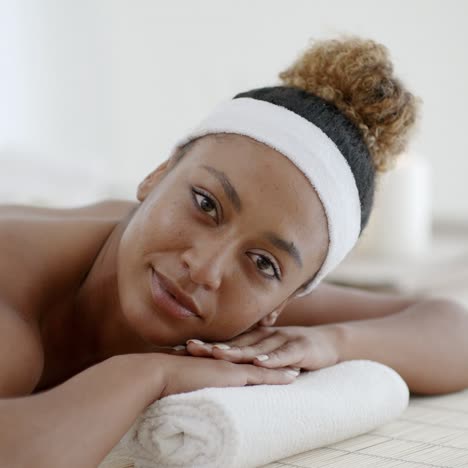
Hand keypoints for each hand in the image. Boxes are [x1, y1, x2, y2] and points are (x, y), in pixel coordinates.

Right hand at [158, 353, 299, 397]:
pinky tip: (293, 377)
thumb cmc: (165, 377)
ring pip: (263, 366)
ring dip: (281, 368)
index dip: (254, 359)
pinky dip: (279, 376)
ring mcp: (232, 365)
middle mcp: (227, 360)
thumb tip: (184, 386)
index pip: (239, 359)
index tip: (265, 360)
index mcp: (215, 361)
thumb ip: (188, 379)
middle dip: (272, 361)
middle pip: (255, 359)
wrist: (161, 372)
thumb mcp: (181, 378)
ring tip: (297, 369)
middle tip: (289, 362)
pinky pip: (263, 375)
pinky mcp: (236, 374)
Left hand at [184, 325, 341, 371]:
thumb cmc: (290, 350)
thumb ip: (246, 356)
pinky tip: (261, 363)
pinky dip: (273, 360)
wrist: (327, 341)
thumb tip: (217, 365)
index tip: (179, 349)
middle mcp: (264, 338)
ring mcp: (281, 341)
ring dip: (237, 352)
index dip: (204, 346)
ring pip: (256, 348)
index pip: (225, 343)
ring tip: (217, 355)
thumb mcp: (267, 352)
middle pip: (235, 344)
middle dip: (211, 347)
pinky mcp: (299, 349)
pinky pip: (284, 355)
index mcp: (254, 340)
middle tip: (189, 348)